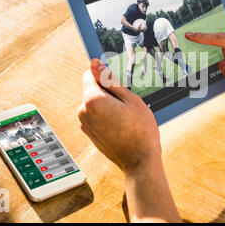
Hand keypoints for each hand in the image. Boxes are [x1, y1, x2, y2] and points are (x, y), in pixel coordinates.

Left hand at [78, 58, 160, 172]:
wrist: (140, 161)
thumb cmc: (140, 130)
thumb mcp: (130, 99)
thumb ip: (109, 80)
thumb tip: (94, 63)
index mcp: (92, 100)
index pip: (89, 74)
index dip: (105, 76)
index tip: (119, 86)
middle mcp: (83, 112)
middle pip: (92, 89)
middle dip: (108, 92)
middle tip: (127, 105)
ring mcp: (85, 125)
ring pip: (95, 104)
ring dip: (109, 105)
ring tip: (126, 118)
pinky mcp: (90, 134)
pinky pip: (97, 117)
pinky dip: (107, 117)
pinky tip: (122, 126)